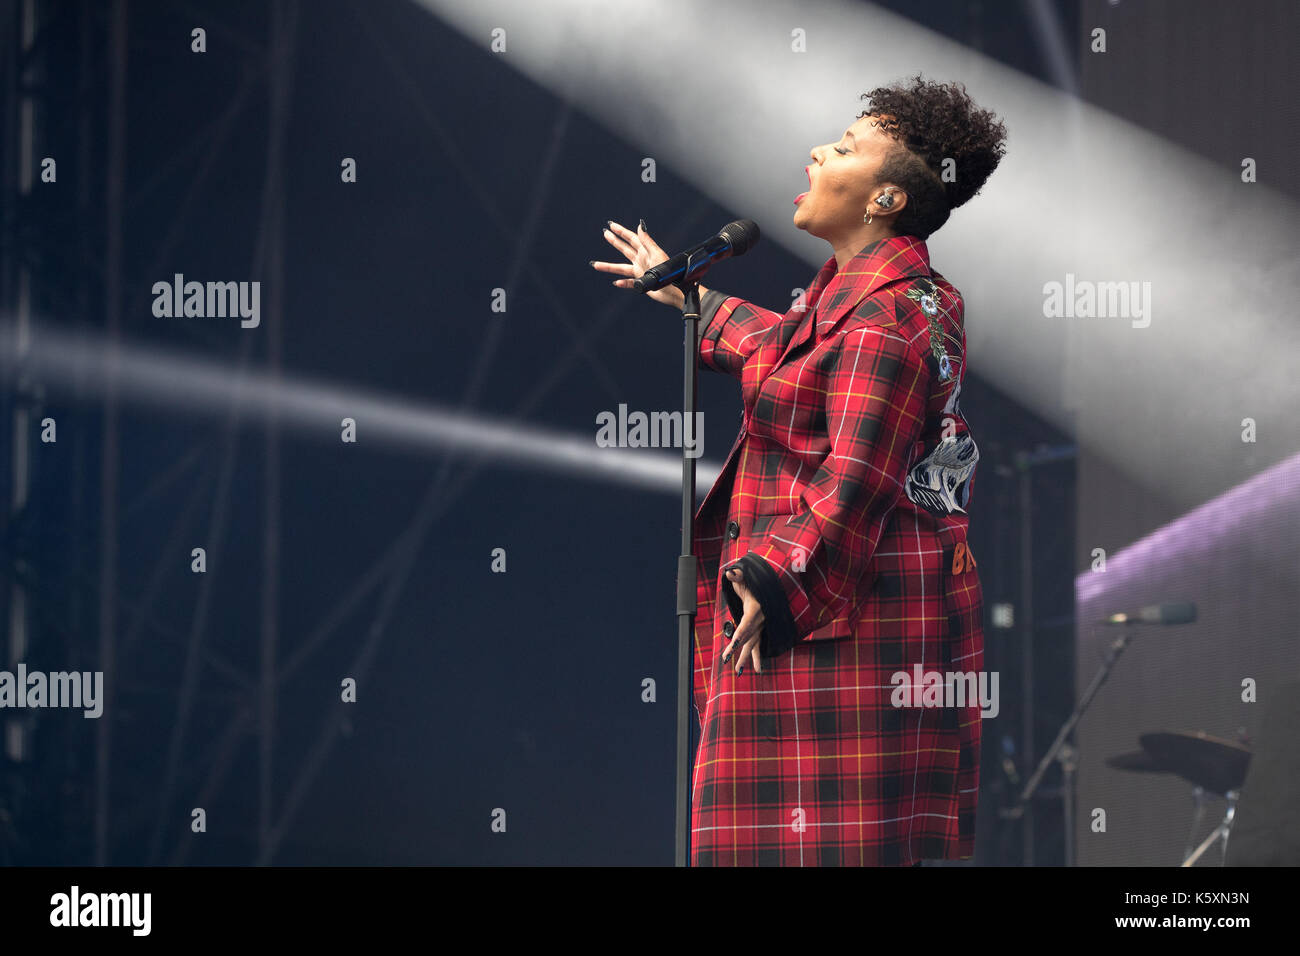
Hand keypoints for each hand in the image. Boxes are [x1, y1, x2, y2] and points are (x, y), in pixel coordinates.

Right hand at [591, 219, 706, 310]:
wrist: (675, 291)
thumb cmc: (669, 273)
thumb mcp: (657, 255)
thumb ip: (647, 242)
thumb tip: (640, 227)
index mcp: (645, 252)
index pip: (631, 238)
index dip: (621, 231)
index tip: (611, 225)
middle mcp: (641, 260)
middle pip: (625, 249)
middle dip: (615, 241)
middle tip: (605, 233)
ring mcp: (640, 271)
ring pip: (621, 268)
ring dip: (609, 266)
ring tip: (596, 264)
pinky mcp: (641, 283)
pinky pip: (628, 282)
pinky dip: (622, 283)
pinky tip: (616, 283)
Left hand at [721, 567, 763, 674]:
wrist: (768, 585)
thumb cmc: (754, 581)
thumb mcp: (745, 576)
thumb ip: (738, 575)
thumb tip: (729, 573)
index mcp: (756, 608)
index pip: (747, 622)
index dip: (741, 633)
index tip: (733, 643)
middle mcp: (760, 620)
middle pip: (748, 637)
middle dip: (737, 649)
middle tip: (726, 660)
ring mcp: (761, 626)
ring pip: (753, 644)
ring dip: (745, 658)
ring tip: (738, 672)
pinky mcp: (760, 629)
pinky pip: (758, 645)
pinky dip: (757, 657)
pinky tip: (758, 670)